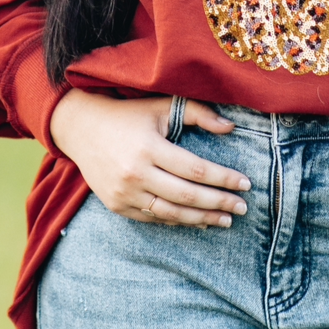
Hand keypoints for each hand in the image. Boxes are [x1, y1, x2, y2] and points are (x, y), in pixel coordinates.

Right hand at [49, 91, 251, 227]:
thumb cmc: (129, 115)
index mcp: (149, 147)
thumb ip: (198, 113)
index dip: (224, 178)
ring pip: (171, 213)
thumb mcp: (161, 106)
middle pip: (186, 195)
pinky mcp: (116, 205)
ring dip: (202, 218)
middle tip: (243, 207)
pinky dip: (177, 221)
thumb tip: (231, 127)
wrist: (82, 129)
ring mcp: (124, 193)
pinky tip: (198, 221)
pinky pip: (153, 218)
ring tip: (226, 219)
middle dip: (219, 202)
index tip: (246, 184)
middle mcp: (136, 173)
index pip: (196, 169)